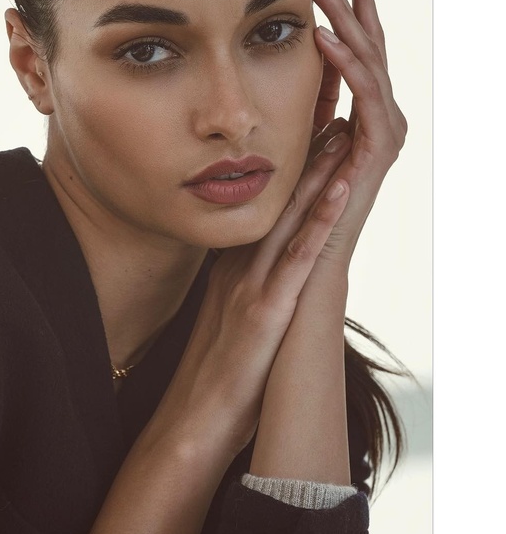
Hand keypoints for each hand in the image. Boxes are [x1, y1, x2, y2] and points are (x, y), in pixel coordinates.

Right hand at [153, 125, 352, 460]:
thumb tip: (252, 272)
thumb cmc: (214, 376)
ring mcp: (251, 286)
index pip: (259, 208)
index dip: (281, 171)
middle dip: (303, 159)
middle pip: (274, 203)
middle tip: (327, 113)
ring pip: (289, 218)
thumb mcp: (223, 319)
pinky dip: (320, 221)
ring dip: (317, 175)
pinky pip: (300, 257)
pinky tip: (340, 190)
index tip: (300, 135)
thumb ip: (237, 288)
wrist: (193, 420)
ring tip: (340, 133)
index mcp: (229, 270)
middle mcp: (238, 268)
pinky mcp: (266, 310)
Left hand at [309, 0, 406, 262]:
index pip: (352, 47)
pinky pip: (365, 98)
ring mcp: (380, 133)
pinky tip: (325, 37)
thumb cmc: (291, 213)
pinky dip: (347, 65)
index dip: (341, 4)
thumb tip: (268, 74)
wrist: (306, 264)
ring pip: (368, 61)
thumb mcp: (288, 148)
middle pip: (365, 43)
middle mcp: (375, 117)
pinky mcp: (377, 153)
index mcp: (357, 113)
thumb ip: (293, 112)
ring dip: (343, 19)